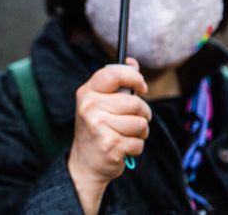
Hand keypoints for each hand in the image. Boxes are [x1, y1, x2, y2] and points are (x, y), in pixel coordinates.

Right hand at [67, 58, 151, 213]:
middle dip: (142, 113)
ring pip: (140, 123)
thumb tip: (132, 62)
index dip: (134, 77)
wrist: (84, 164)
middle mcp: (90, 107)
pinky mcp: (110, 145)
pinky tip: (122, 148)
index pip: (114, 74)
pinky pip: (139, 142)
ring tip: (126, 135)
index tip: (142, 87)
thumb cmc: (97, 129)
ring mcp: (98, 126)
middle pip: (135, 103)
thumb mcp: (100, 103)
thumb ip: (116, 83)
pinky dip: (136, 147)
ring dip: (140, 132)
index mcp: (87, 92)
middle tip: (133, 120)